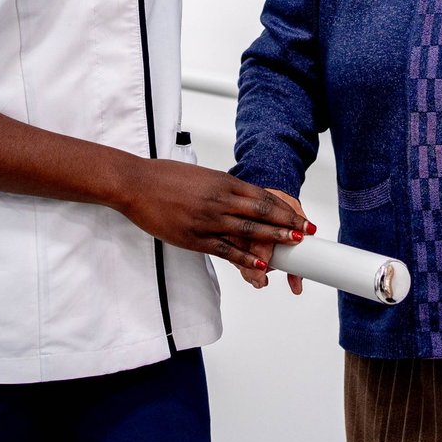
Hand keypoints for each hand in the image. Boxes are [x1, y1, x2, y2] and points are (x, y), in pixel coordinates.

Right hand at [115, 161, 310, 274]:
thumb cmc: (164, 177)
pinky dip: (245, 258)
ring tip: (292, 246)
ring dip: (273, 240)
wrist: (135, 184)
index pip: (262, 197)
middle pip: (261, 213)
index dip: (285, 209)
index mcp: (223, 182)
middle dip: (287, 224)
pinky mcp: (194, 238)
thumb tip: (240, 196)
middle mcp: (220, 200)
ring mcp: (208, 220)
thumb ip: (222, 187)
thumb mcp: (201, 176)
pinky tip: (259, 264)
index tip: (300, 217)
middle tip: (306, 233)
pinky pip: (225, 250)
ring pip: (248, 232)